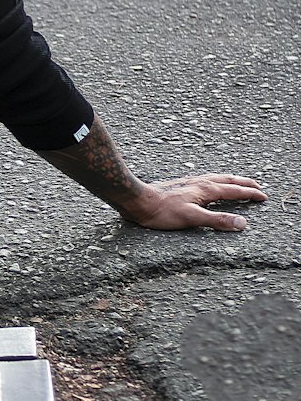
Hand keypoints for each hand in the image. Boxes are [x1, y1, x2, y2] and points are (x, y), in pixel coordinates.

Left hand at [119, 174, 265, 231]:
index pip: (234, 191)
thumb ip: (217, 221)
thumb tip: (242, 223)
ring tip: (237, 182)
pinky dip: (216, 181)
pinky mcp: (180, 185)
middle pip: (228, 180)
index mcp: (206, 190)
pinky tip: (208, 185)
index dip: (250, 194)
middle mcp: (200, 182)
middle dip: (244, 184)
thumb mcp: (192, 219)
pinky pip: (205, 179)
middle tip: (257, 186)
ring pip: (216, 178)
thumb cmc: (162, 212)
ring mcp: (189, 182)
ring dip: (231, 180)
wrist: (137, 201)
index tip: (263, 197)